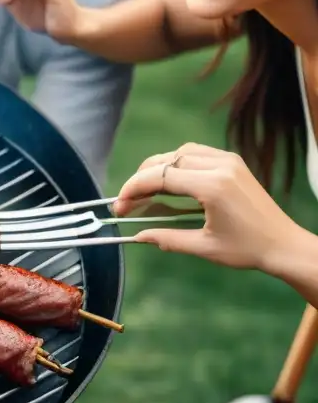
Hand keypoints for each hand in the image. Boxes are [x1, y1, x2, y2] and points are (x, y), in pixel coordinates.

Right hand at [113, 143, 301, 271]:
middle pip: (166, 161)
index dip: (133, 189)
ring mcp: (228, 161)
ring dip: (157, 168)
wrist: (285, 244)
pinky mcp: (233, 162)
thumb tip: (137, 236)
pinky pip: (195, 153)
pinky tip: (169, 182)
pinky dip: (176, 164)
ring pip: (179, 153)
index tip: (118, 206)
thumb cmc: (247, 250)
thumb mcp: (204, 247)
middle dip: (140, 179)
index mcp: (213, 186)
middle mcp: (220, 166)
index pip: (160, 177)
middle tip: (127, 202)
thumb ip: (167, 238)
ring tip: (144, 190)